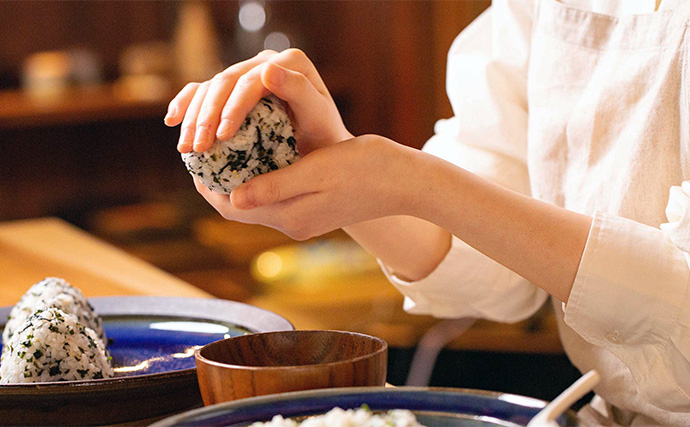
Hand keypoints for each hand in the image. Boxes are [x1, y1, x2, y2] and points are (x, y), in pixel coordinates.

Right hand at [164, 49, 351, 154]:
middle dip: (207, 116)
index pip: (251, 81)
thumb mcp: (318, 117)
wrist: (324, 148)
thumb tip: (267, 69)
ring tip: (186, 148)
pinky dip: (185, 104)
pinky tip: (172, 122)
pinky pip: (203, 91)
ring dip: (193, 117)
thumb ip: (299, 91)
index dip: (233, 107)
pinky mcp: (234, 88)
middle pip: (225, 83)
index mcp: (290, 62)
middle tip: (198, 147)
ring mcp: (248, 73)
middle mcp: (266, 63)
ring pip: (210, 88)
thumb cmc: (325, 138)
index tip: (223, 136)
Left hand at [192, 135, 420, 239]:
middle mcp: (293, 222)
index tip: (192, 156)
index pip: (231, 208)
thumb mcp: (318, 171)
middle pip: (238, 206)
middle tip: (205, 146)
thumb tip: (231, 197)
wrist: (404, 181)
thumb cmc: (366, 169)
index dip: (206, 185)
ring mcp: (304, 218)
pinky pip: (273, 195)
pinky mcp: (314, 208)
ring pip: (254, 200)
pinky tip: (257, 151)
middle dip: (217, 180)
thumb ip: (275, 186)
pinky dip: (258, 176)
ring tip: (225, 144)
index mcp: (291, 217)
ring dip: (236, 177)